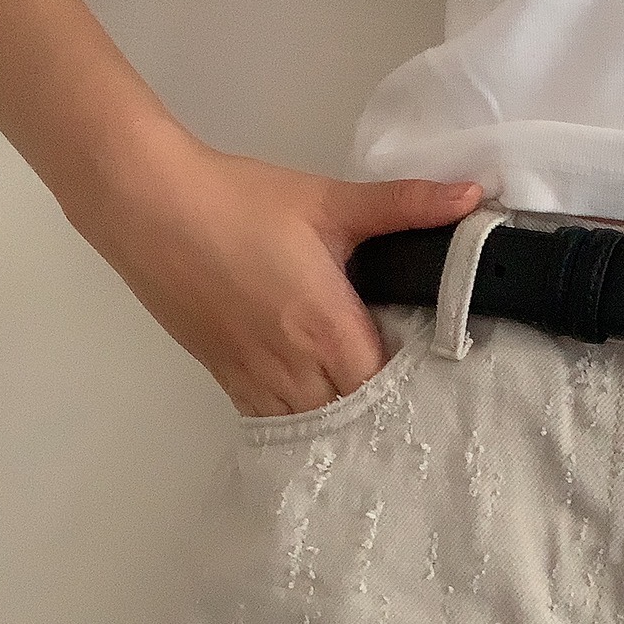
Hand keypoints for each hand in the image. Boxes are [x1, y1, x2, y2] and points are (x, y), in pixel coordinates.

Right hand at [65, 135, 482, 416]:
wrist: (149, 203)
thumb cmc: (242, 201)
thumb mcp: (330, 201)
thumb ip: (405, 205)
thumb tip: (474, 195)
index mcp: (328, 328)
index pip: (387, 388)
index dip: (415, 391)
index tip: (441, 383)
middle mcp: (295, 366)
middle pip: (353, 417)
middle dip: (383, 413)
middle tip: (415, 401)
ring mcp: (257, 378)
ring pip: (312, 428)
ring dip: (342, 423)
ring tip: (374, 414)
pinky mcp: (226, 377)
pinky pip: (273, 420)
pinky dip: (301, 421)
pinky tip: (320, 409)